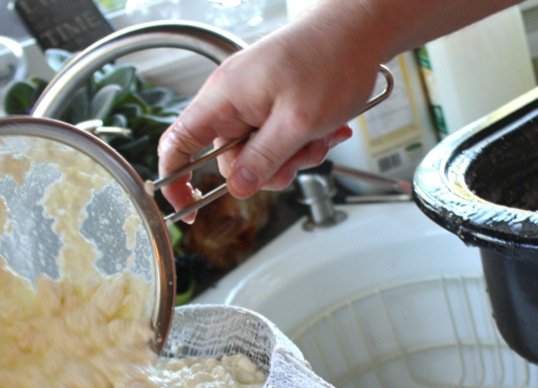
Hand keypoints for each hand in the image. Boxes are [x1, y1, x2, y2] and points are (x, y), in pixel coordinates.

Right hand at [157, 7, 385, 217]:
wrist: (360, 31)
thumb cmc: (331, 60)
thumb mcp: (297, 124)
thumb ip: (263, 160)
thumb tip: (238, 189)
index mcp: (225, 98)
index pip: (178, 143)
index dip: (176, 180)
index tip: (188, 208)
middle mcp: (233, 100)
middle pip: (232, 161)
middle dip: (267, 171)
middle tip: (297, 159)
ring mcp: (254, 102)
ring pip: (261, 156)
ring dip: (292, 158)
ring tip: (316, 139)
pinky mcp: (273, 105)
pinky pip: (278, 141)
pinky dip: (302, 144)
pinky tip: (323, 131)